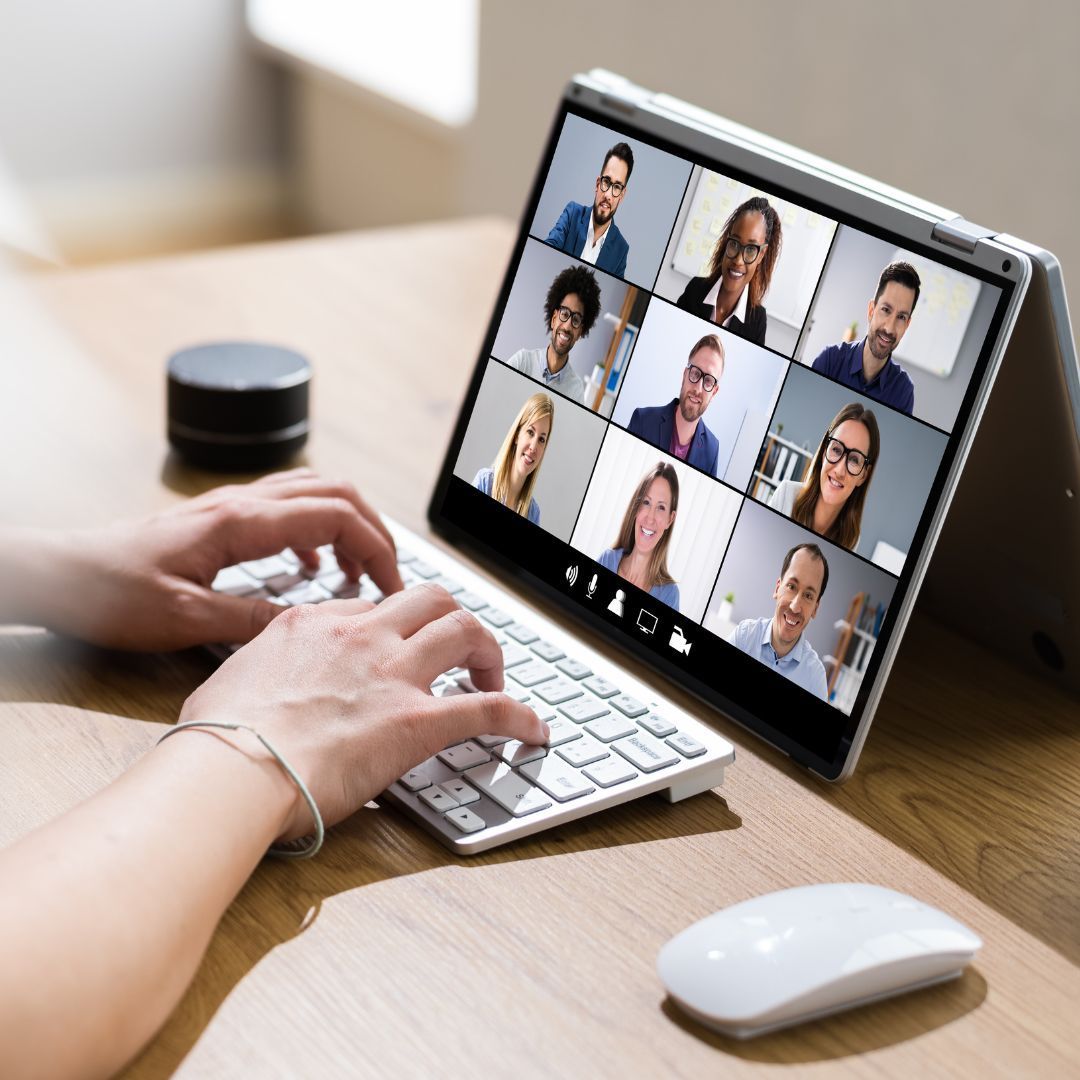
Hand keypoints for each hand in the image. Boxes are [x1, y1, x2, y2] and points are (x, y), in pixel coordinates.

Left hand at [28, 468, 403, 650]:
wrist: (60, 575)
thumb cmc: (110, 594)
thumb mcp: (186, 619)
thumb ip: (254, 619)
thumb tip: (311, 623)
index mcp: (240, 522)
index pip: (336, 515)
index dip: (376, 548)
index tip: (392, 587)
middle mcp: (242, 503)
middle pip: (336, 491)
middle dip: (374, 531)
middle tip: (388, 576)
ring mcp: (232, 506)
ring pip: (315, 492)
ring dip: (349, 525)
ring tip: (360, 571)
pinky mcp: (222, 518)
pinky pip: (289, 507)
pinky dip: (318, 529)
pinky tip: (314, 564)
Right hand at [177, 584, 548, 836]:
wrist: (231, 771)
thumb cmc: (217, 740)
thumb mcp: (228, 682)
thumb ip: (258, 673)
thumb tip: (257, 689)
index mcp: (312, 624)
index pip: (372, 609)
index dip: (393, 627)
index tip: (399, 648)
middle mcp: (360, 637)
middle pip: (429, 600)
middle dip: (451, 620)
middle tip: (458, 652)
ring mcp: (392, 674)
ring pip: (465, 629)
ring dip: (488, 651)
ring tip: (494, 677)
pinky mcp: (417, 721)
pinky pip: (487, 708)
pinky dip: (519, 716)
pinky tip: (534, 730)